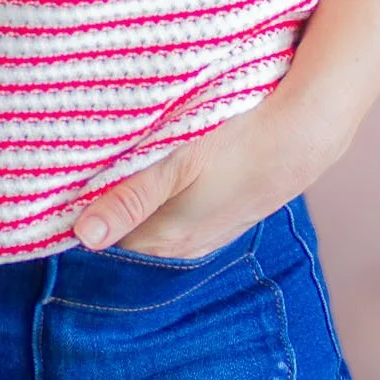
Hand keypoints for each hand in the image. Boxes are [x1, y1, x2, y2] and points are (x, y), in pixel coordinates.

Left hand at [71, 92, 346, 259]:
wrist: (303, 134)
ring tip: (137, 154)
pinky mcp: (228, 214)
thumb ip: (129, 198)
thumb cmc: (235, 142)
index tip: (76, 170)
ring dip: (144, 192)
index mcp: (166, 237)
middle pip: (131, 225)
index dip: (88, 202)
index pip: (106, 231)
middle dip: (113, 197)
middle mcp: (186, 245)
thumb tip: (83, 236)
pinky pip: (183, 210)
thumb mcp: (175, 163)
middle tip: (100, 156)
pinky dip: (171, 192)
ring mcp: (211, 232)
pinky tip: (176, 162)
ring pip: (158, 216)